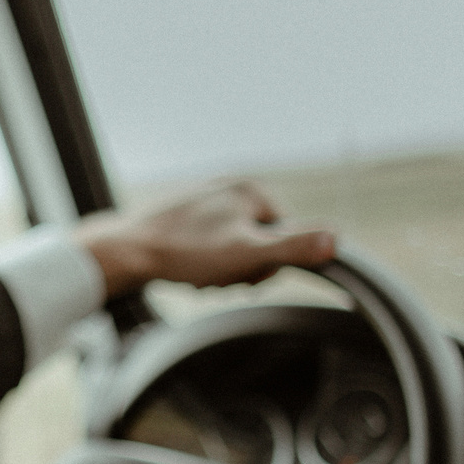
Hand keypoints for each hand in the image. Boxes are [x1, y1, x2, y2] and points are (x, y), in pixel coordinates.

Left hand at [77, 181, 333, 298]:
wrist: (128, 251)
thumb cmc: (187, 252)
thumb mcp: (247, 254)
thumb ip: (292, 247)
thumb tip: (336, 239)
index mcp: (251, 190)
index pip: (285, 238)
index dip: (266, 265)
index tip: (240, 271)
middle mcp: (231, 188)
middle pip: (259, 243)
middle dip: (242, 267)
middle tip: (215, 275)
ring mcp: (208, 200)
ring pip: (235, 248)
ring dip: (221, 270)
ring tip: (197, 272)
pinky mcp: (188, 215)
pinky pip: (212, 247)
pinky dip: (203, 263)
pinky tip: (185, 268)